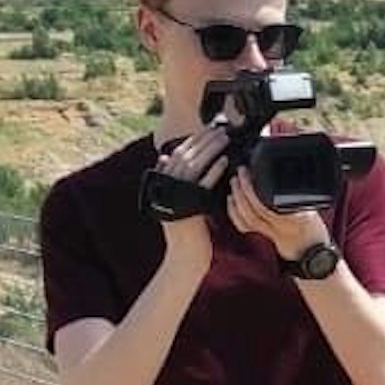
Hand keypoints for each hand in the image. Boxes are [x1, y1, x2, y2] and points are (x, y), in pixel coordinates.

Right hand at [153, 123, 230, 267]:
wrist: (186, 255)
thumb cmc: (186, 228)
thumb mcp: (177, 200)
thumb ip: (171, 179)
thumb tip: (164, 157)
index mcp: (160, 184)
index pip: (175, 154)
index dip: (191, 140)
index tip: (207, 128)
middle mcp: (164, 189)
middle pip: (183, 157)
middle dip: (202, 140)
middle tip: (219, 129)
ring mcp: (174, 198)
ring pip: (191, 167)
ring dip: (209, 150)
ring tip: (223, 139)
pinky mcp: (187, 207)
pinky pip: (201, 186)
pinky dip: (212, 172)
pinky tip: (224, 162)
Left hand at [228, 167, 329, 261]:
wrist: (314, 252)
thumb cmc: (316, 228)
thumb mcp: (314, 207)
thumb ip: (302, 195)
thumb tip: (288, 176)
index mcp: (297, 218)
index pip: (270, 202)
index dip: (254, 187)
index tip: (250, 171)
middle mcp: (282, 227)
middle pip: (256, 209)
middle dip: (244, 190)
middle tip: (241, 173)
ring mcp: (273, 233)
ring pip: (249, 219)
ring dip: (238, 199)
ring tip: (235, 183)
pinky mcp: (266, 235)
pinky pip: (246, 227)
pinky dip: (235, 214)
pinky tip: (231, 201)